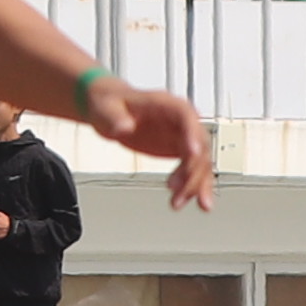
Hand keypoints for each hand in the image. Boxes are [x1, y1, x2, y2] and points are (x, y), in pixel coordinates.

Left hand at [88, 70, 219, 209]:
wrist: (109, 109)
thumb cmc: (110, 103)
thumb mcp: (106, 108)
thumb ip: (115, 118)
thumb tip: (124, 128)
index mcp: (166, 104)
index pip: (186, 116)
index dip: (193, 134)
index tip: (193, 153)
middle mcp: (180, 120)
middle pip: (197, 143)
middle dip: (192, 169)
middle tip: (178, 189)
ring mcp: (181, 135)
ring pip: (198, 161)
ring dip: (193, 184)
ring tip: (179, 202)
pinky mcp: (178, 150)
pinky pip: (191, 169)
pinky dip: (191, 186)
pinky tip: (186, 200)